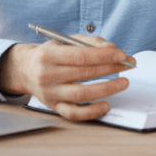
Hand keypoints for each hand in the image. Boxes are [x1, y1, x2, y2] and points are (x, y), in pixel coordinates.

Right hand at [0, 35, 135, 121]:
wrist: (26, 70)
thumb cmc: (50, 55)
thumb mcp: (64, 41)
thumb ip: (88, 42)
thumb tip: (111, 49)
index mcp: (49, 55)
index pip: (81, 56)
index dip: (104, 56)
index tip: (121, 55)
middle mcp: (47, 75)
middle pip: (84, 73)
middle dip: (111, 68)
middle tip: (129, 65)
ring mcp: (50, 93)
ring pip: (82, 94)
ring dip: (107, 89)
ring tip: (123, 82)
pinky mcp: (54, 107)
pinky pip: (74, 114)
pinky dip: (92, 112)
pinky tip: (106, 105)